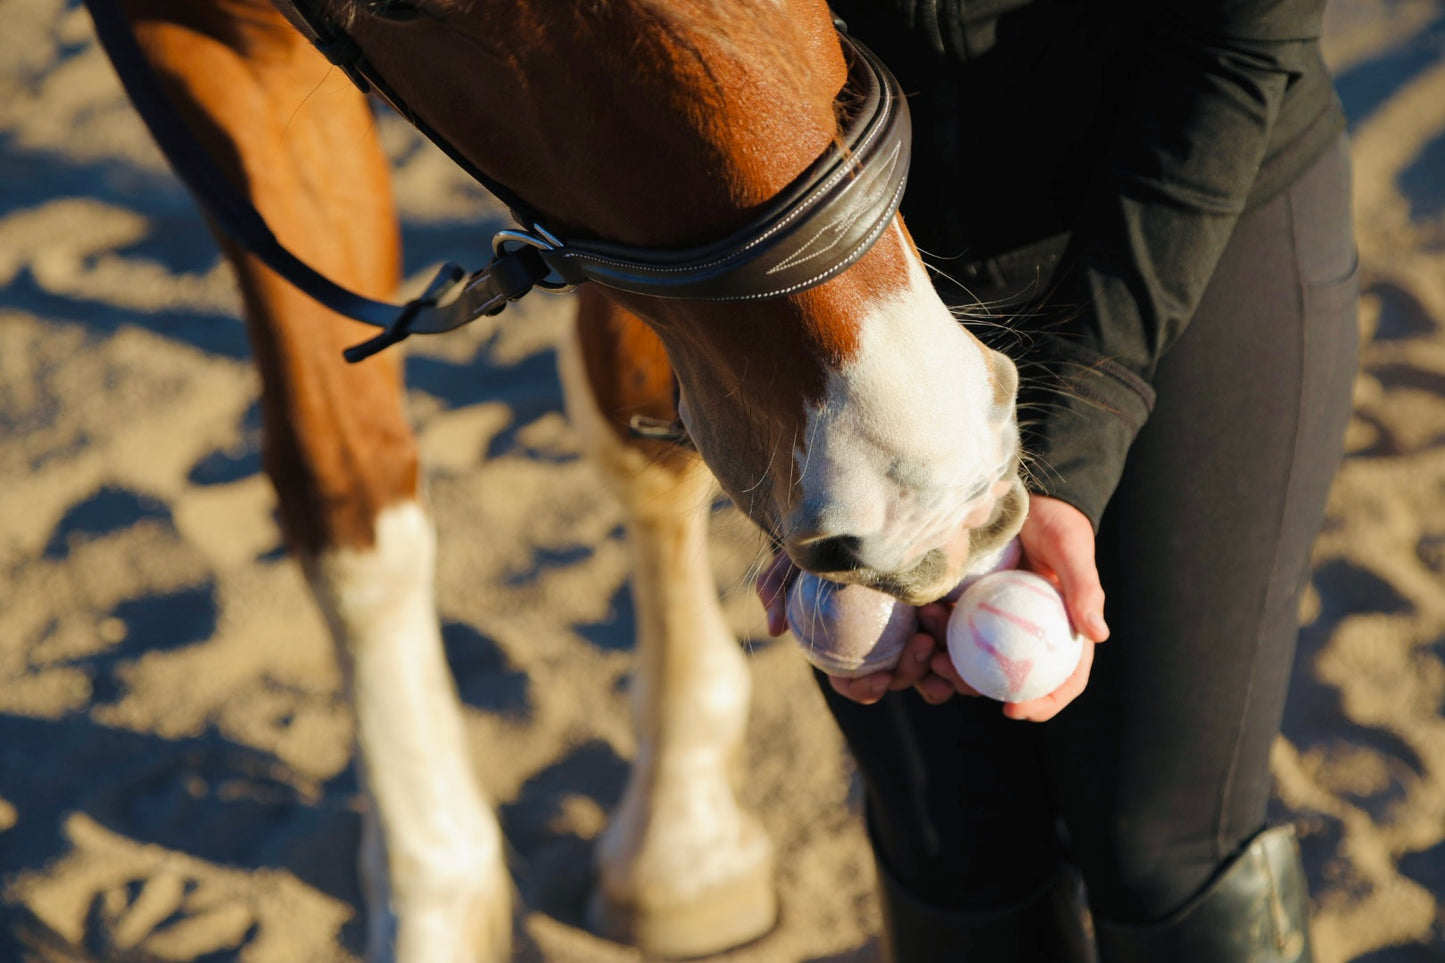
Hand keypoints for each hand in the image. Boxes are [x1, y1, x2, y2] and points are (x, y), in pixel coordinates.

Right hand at [754, 553, 952, 704]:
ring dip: (939, 663)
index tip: (878, 680)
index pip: (852, 681)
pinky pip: (955, 640)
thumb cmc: (827, 539)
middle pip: (898, 676)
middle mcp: (883, 642)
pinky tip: (954, 620)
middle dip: (911, 671)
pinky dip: (958, 642)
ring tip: (937, 628)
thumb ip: (776, 588)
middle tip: (923, 643)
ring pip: (930, 665)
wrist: (866, 511)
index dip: (863, 689)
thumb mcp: (796, 559)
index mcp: (849, 643)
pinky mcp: (945, 614)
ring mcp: (914, 629)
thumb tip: (776, 630)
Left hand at [923, 494, 1108, 720]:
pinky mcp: (971, 608)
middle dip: (980, 689)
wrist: (1023, 498)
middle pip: (1010, 679)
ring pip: (976, 661)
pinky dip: (939, 634)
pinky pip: (954, 632)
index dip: (1044, 703)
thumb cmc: (1056, 522)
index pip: (1063, 679)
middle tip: (955, 680)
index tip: (1014, 711)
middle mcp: (1030, 636)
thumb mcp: (1071, 550)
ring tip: (930, 655)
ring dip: (951, 666)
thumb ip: (1084, 589)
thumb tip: (1099, 634)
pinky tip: (924, 623)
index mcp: (1064, 633)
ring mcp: (998, 625)